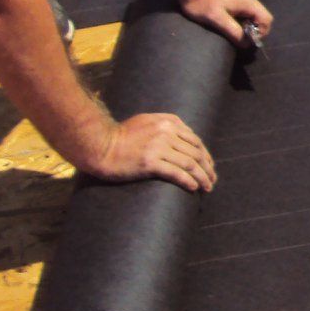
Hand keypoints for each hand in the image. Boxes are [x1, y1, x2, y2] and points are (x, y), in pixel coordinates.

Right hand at [75, 112, 216, 191]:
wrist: (98, 146)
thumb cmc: (119, 137)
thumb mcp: (144, 122)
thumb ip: (164, 126)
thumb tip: (183, 136)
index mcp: (167, 122)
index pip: (195, 140)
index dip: (205, 155)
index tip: (209, 166)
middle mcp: (166, 132)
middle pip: (196, 152)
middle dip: (208, 168)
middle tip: (212, 180)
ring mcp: (158, 147)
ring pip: (190, 163)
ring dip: (202, 177)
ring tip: (207, 188)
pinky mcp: (150, 162)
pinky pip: (176, 173)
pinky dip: (188, 181)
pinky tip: (194, 188)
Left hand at [180, 0, 273, 44]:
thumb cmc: (202, 1)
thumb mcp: (217, 19)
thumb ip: (234, 32)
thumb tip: (246, 44)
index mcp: (249, 2)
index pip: (267, 19)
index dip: (262, 32)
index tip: (247, 40)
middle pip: (261, 16)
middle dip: (254, 29)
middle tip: (239, 36)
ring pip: (252, 12)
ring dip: (246, 23)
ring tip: (231, 29)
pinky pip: (244, 8)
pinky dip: (241, 17)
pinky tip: (227, 19)